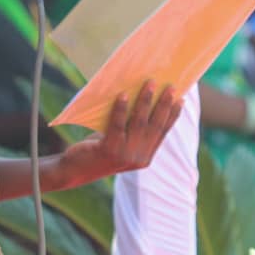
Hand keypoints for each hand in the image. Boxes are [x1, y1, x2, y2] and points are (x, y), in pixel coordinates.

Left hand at [48, 82, 183, 189]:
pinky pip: (117, 125)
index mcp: (145, 157)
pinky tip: (123, 95)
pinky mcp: (109, 151)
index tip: (180, 99)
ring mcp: (125, 156)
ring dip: (145, 101)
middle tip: (170, 86)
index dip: (172, 115)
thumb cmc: (97, 149)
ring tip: (150, 84)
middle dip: (163, 104)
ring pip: (139, 123)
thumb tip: (141, 97)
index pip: (162, 133)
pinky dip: (121, 109)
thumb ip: (131, 128)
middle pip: (155, 126)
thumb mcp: (119, 140)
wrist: (74, 170)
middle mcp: (139, 158)